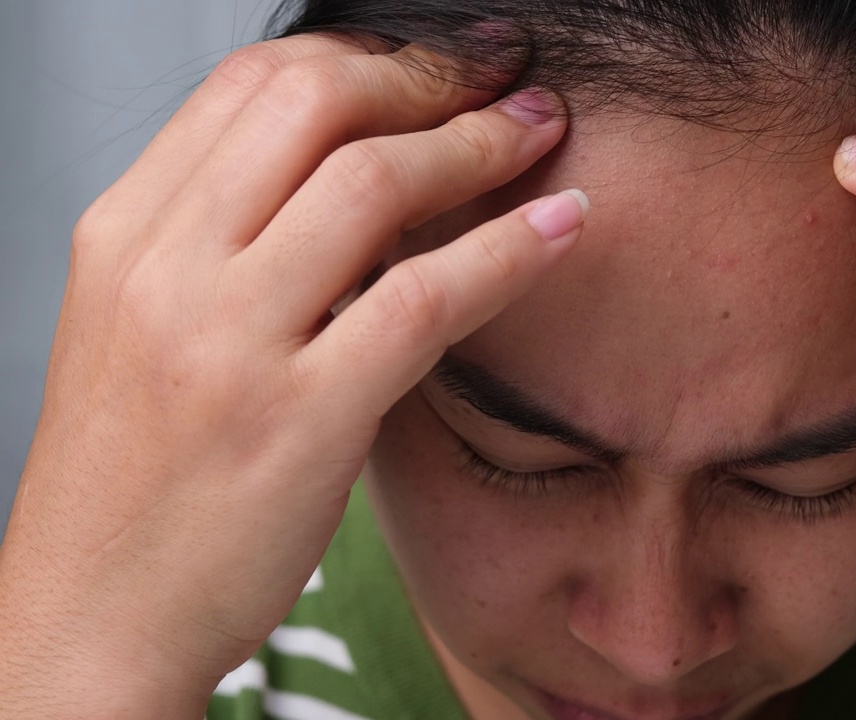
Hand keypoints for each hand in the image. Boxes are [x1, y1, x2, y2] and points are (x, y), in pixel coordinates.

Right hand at [0, 35, 581, 716]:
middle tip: (504, 76)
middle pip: (314, 102)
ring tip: (541, 132)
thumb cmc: (135, 482)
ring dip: (480, 143)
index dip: (365, 55)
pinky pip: (422, 298)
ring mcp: (228, 342)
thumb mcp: (147, 333)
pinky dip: (508, 248)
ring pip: (373, 183)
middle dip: (431, 75)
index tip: (436, 62)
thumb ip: (230, 249)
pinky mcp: (296, 419)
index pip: (249, 84)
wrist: (92, 617)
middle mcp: (166, 270)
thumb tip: (360, 185)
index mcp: (125, 236)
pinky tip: (561, 226)